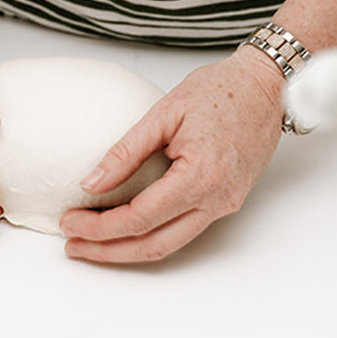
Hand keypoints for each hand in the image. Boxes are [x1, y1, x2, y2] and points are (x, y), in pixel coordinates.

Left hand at [60, 46, 285, 262]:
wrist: (265, 86)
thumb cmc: (221, 91)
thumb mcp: (163, 113)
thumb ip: (125, 151)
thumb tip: (91, 183)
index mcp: (199, 176)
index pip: (139, 218)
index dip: (100, 227)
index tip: (70, 221)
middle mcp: (215, 200)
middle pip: (153, 245)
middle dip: (108, 250)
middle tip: (74, 245)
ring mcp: (224, 204)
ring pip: (170, 245)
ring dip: (129, 250)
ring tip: (94, 244)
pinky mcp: (227, 201)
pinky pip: (185, 230)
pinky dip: (153, 236)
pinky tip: (129, 229)